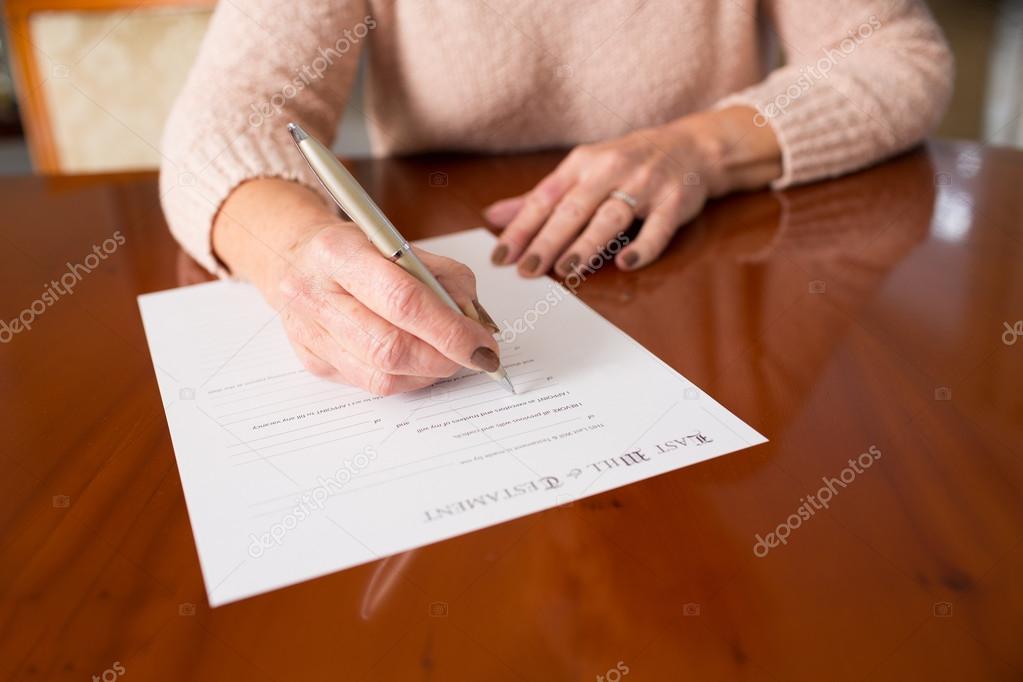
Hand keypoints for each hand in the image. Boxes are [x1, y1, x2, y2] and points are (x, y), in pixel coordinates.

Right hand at [268, 222, 501, 394]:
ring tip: (449, 357)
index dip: (449, 329)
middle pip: (390, 348)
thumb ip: (445, 278)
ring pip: (381, 375)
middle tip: (474, 356)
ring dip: (429, 373)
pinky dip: (408, 378)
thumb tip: (477, 324)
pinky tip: (420, 362)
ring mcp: (309, 334)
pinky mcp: (313, 362)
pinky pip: (371, 384)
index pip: (402, 301)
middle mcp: (314, 295)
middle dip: (444, 358)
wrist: (295, 257)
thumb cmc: (356, 250)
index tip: (483, 343)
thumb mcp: (401, 244)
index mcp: (339, 253)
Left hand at [484, 122, 718, 276]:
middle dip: (547, 240)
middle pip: (573, 209)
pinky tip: (624, 263)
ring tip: (566, 269)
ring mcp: (645, 185)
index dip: (521, 228)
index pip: (545, 198)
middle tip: (526, 269)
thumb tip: (493, 217)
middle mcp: (611, 170)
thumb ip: (540, 198)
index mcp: (583, 164)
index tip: (501, 257)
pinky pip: (658, 227)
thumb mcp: (581, 171)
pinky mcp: (675, 201)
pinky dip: (643, 246)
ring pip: (611, 217)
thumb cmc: (627, 163)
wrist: (691, 146)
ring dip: (587, 244)